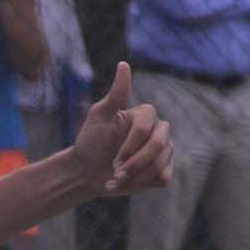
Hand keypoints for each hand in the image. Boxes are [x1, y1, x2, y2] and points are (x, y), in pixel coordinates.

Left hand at [69, 62, 173, 196]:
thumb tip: (124, 64)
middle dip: (134, 163)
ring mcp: (163, 150)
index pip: (145, 129)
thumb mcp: (98, 116)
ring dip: (135, 176)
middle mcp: (159, 130)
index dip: (129, 146)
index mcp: (145, 114)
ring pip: (161, 164)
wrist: (85, 171)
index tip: (113, 159)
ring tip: (115, 180)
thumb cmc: (90, 141)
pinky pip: (164, 177)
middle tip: (114, 172)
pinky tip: (126, 185)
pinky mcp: (162, 169)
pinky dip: (143, 183)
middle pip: (158, 146)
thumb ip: (116, 94)